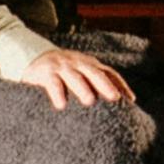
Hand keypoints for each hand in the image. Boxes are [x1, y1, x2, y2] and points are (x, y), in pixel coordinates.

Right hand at [21, 49, 135, 109]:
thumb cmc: (60, 72)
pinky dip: (58, 93)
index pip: (109, 73)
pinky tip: (61, 105)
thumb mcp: (79, 74)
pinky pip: (53, 82)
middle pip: (95, 73)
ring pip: (75, 77)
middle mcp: (78, 63)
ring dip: (83, 88)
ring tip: (90, 101)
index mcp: (89, 64)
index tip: (130, 100)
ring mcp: (62, 66)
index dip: (120, 85)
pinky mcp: (45, 72)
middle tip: (115, 98)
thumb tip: (115, 102)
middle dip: (106, 85)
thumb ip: (93, 84)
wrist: (32, 57)